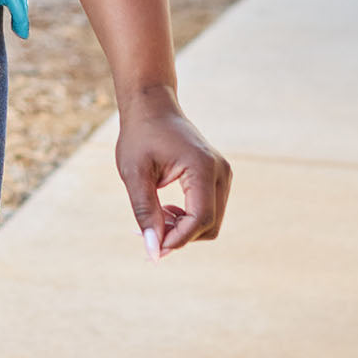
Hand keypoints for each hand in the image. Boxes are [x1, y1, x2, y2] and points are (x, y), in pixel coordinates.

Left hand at [115, 85, 231, 260]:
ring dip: (184, 229)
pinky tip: (166, 211)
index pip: (200, 219)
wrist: (151, 106)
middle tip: (148, 232)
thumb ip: (145, 212)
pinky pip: (209, 209)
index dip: (178, 238)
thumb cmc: (140, 135)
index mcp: (202, 167)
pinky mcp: (218, 176)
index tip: (152, 246)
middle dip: (180, 235)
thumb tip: (154, 251)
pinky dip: (189, 218)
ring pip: (211, 221)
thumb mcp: (134, 173)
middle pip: (209, 224)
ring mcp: (223, 173)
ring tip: (155, 219)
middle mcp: (220, 171)